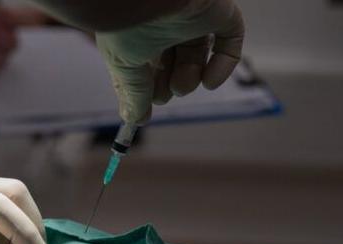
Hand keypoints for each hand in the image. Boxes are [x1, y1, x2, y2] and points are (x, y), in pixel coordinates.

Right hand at [95, 0, 244, 123]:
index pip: (143, 65)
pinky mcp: (219, 13)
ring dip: (190, 79)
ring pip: (197, 56)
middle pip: (171, 62)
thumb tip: (134, 119)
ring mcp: (193, 20)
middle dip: (166, 85)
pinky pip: (229, 42)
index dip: (144, 89)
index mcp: (137, 35)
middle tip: (163, 97)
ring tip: (180, 87)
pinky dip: (222, 67)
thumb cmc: (128, 23)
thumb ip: (132, 93)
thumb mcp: (124, 66)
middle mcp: (165, 26)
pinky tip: (209, 82)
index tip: (142, 112)